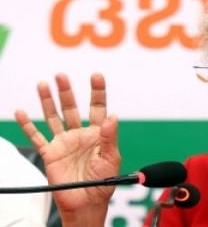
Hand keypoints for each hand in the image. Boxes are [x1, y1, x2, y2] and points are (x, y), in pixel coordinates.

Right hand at [15, 73, 119, 224]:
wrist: (86, 203)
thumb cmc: (103, 183)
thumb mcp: (111, 159)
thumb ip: (110, 138)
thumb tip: (114, 116)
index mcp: (98, 134)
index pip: (98, 108)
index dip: (97, 91)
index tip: (96, 76)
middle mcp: (80, 134)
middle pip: (72, 108)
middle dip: (67, 92)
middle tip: (62, 76)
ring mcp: (64, 142)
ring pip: (54, 117)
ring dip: (48, 101)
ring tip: (43, 84)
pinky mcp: (51, 153)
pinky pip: (37, 137)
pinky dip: (27, 125)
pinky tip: (21, 113)